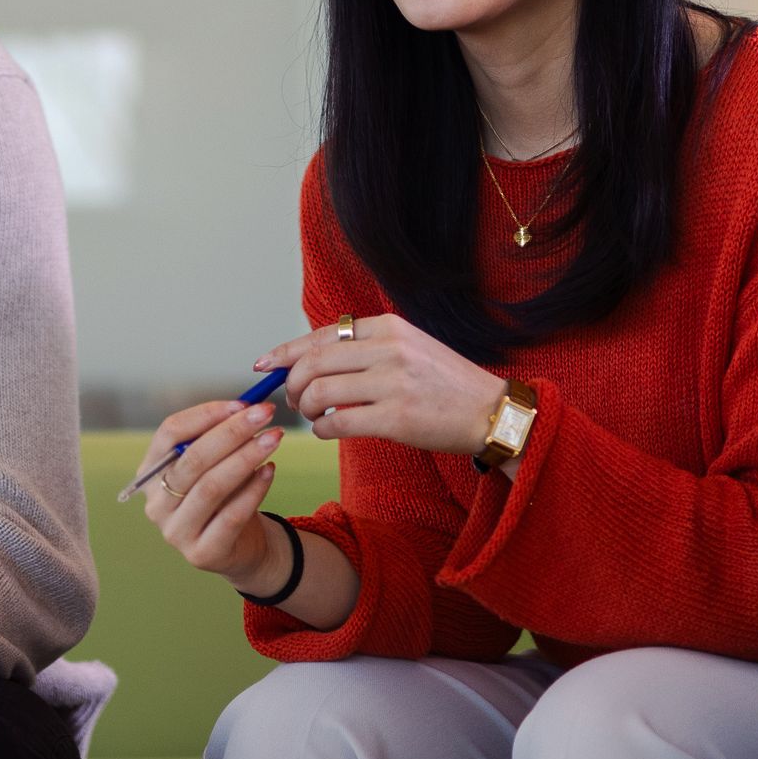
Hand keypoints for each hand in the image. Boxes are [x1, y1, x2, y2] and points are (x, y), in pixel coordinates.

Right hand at [133, 399, 288, 589]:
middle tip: (264, 413)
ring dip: (246, 457)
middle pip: (192, 459)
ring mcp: (176, 532)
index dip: (205, 414)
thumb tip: (247, 406)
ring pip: (211, 486)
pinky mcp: (202, 553)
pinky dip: (254, 489)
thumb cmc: (225, 496)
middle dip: (232, 431)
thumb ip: (221, 438)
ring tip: (273, 438)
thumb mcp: (216, 465)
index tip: (242, 403)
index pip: (169, 433)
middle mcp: (156, 503)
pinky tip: (270, 470)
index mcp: (150, 473)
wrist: (239, 547)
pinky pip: (231, 515)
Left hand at [257, 314, 508, 456]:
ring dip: (305, 408)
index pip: (322, 335)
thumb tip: (313, 359)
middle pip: (313, 362)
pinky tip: (328, 431)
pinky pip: (337, 424)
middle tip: (294, 400)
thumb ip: (368, 347)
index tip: (266, 365)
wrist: (491, 411)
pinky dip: (322, 430)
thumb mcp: (410, 348)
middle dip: (292, 384)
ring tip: (312, 417)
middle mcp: (388, 348)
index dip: (287, 351)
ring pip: (319, 392)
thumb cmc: (446, 384)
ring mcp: (392, 382)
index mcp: (388, 327)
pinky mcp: (396, 418)